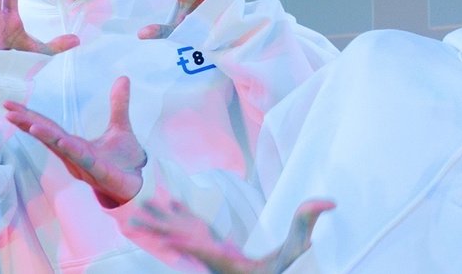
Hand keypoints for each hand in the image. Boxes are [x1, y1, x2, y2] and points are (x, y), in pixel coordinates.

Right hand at [5, 76, 145, 206]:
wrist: (139, 185)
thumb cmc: (124, 161)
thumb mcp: (121, 127)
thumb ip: (118, 104)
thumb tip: (123, 77)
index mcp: (75, 144)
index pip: (48, 127)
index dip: (29, 116)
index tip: (10, 105)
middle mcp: (74, 154)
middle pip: (47, 136)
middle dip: (28, 123)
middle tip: (8, 111)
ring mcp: (85, 164)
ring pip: (61, 148)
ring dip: (46, 136)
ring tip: (29, 124)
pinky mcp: (100, 172)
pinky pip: (84, 160)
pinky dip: (73, 150)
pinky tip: (63, 142)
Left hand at [130, 197, 333, 273]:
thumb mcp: (298, 251)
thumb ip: (308, 224)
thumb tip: (329, 201)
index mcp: (228, 261)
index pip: (202, 247)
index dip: (181, 237)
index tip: (162, 229)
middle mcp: (214, 260)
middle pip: (181, 241)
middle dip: (158, 228)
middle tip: (132, 216)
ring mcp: (212, 256)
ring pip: (181, 236)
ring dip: (161, 223)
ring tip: (136, 213)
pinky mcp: (215, 250)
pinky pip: (192, 233)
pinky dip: (178, 218)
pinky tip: (167, 206)